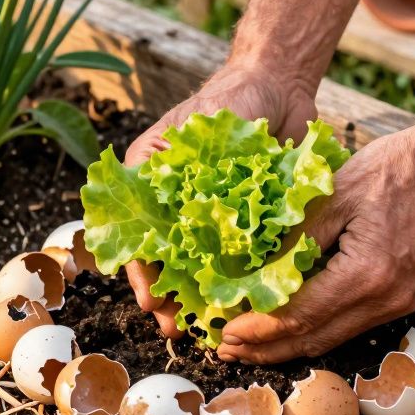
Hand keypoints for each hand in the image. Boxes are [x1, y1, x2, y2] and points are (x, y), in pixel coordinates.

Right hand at [123, 60, 318, 338]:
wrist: (278, 85)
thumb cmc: (225, 101)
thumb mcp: (184, 132)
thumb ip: (164, 168)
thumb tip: (156, 221)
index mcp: (153, 188)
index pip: (136, 240)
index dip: (141, 274)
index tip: (150, 301)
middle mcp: (180, 208)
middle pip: (167, 263)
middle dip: (170, 298)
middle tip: (177, 328)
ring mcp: (216, 218)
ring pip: (203, 269)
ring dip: (201, 300)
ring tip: (206, 327)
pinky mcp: (251, 223)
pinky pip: (243, 260)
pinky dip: (240, 283)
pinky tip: (242, 306)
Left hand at [216, 119, 414, 363]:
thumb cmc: (397, 167)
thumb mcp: (333, 194)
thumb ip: (293, 238)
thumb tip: (253, 272)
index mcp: (366, 275)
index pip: (298, 318)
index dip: (257, 329)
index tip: (224, 333)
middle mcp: (387, 300)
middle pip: (315, 341)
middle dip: (267, 349)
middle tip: (227, 350)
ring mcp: (403, 303)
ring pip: (335, 338)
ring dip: (292, 344)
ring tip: (252, 343)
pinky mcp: (409, 297)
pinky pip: (355, 324)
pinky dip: (320, 328)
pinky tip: (295, 323)